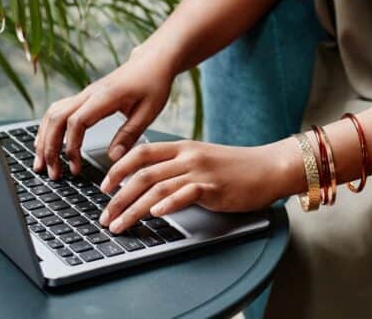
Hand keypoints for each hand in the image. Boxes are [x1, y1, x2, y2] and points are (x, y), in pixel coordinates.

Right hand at [33, 45, 174, 179]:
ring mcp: (85, 94)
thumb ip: (129, 134)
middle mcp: (89, 93)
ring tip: (42, 163)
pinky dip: (49, 128)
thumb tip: (113, 158)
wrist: (153, 60)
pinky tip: (46, 143)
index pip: (76, 122)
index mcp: (105, 97)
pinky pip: (59, 110)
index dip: (71, 147)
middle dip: (49, 147)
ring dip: (44, 138)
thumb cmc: (154, 83)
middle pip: (57, 119)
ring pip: (53, 114)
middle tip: (51, 173)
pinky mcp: (85, 96)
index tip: (75, 167)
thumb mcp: (149, 111)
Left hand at [96, 139, 297, 233]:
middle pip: (142, 174)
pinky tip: (155, 214)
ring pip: (157, 188)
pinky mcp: (214, 188)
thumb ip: (176, 166)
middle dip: (117, 197)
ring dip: (133, 209)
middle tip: (104, 215)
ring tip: (119, 224)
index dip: (118, 169)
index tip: (104, 187)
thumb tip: (148, 182)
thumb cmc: (235, 167)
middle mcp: (188, 156)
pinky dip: (168, 205)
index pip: (141, 153)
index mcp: (182, 147)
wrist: (268, 167)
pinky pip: (185, 194)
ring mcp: (200, 171)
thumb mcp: (201, 158)